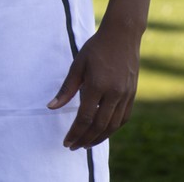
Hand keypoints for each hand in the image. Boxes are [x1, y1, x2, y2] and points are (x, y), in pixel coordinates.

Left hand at [47, 21, 142, 148]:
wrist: (122, 36)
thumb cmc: (95, 48)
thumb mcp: (77, 66)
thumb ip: (66, 89)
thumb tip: (51, 107)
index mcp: (97, 86)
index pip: (85, 118)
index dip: (75, 132)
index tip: (67, 142)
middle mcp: (114, 93)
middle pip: (99, 125)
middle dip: (85, 139)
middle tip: (74, 147)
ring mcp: (126, 95)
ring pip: (113, 125)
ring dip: (99, 138)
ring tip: (87, 144)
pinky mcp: (132, 94)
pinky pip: (123, 118)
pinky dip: (113, 128)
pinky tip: (103, 131)